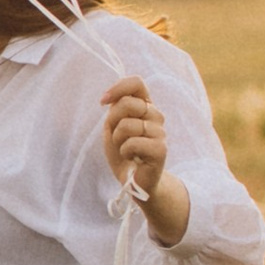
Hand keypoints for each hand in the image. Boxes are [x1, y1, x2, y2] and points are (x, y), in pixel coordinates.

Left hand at [101, 77, 189, 246]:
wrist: (134, 181)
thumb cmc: (123, 153)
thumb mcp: (112, 128)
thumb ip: (115, 110)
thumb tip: (110, 100)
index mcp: (145, 106)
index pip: (137, 83)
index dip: (118, 88)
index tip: (103, 102)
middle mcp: (156, 116)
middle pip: (127, 103)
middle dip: (113, 121)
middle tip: (117, 138)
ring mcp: (160, 132)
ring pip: (127, 125)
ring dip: (118, 140)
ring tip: (125, 150)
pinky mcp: (161, 150)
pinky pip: (133, 143)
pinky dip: (125, 152)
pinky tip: (132, 158)